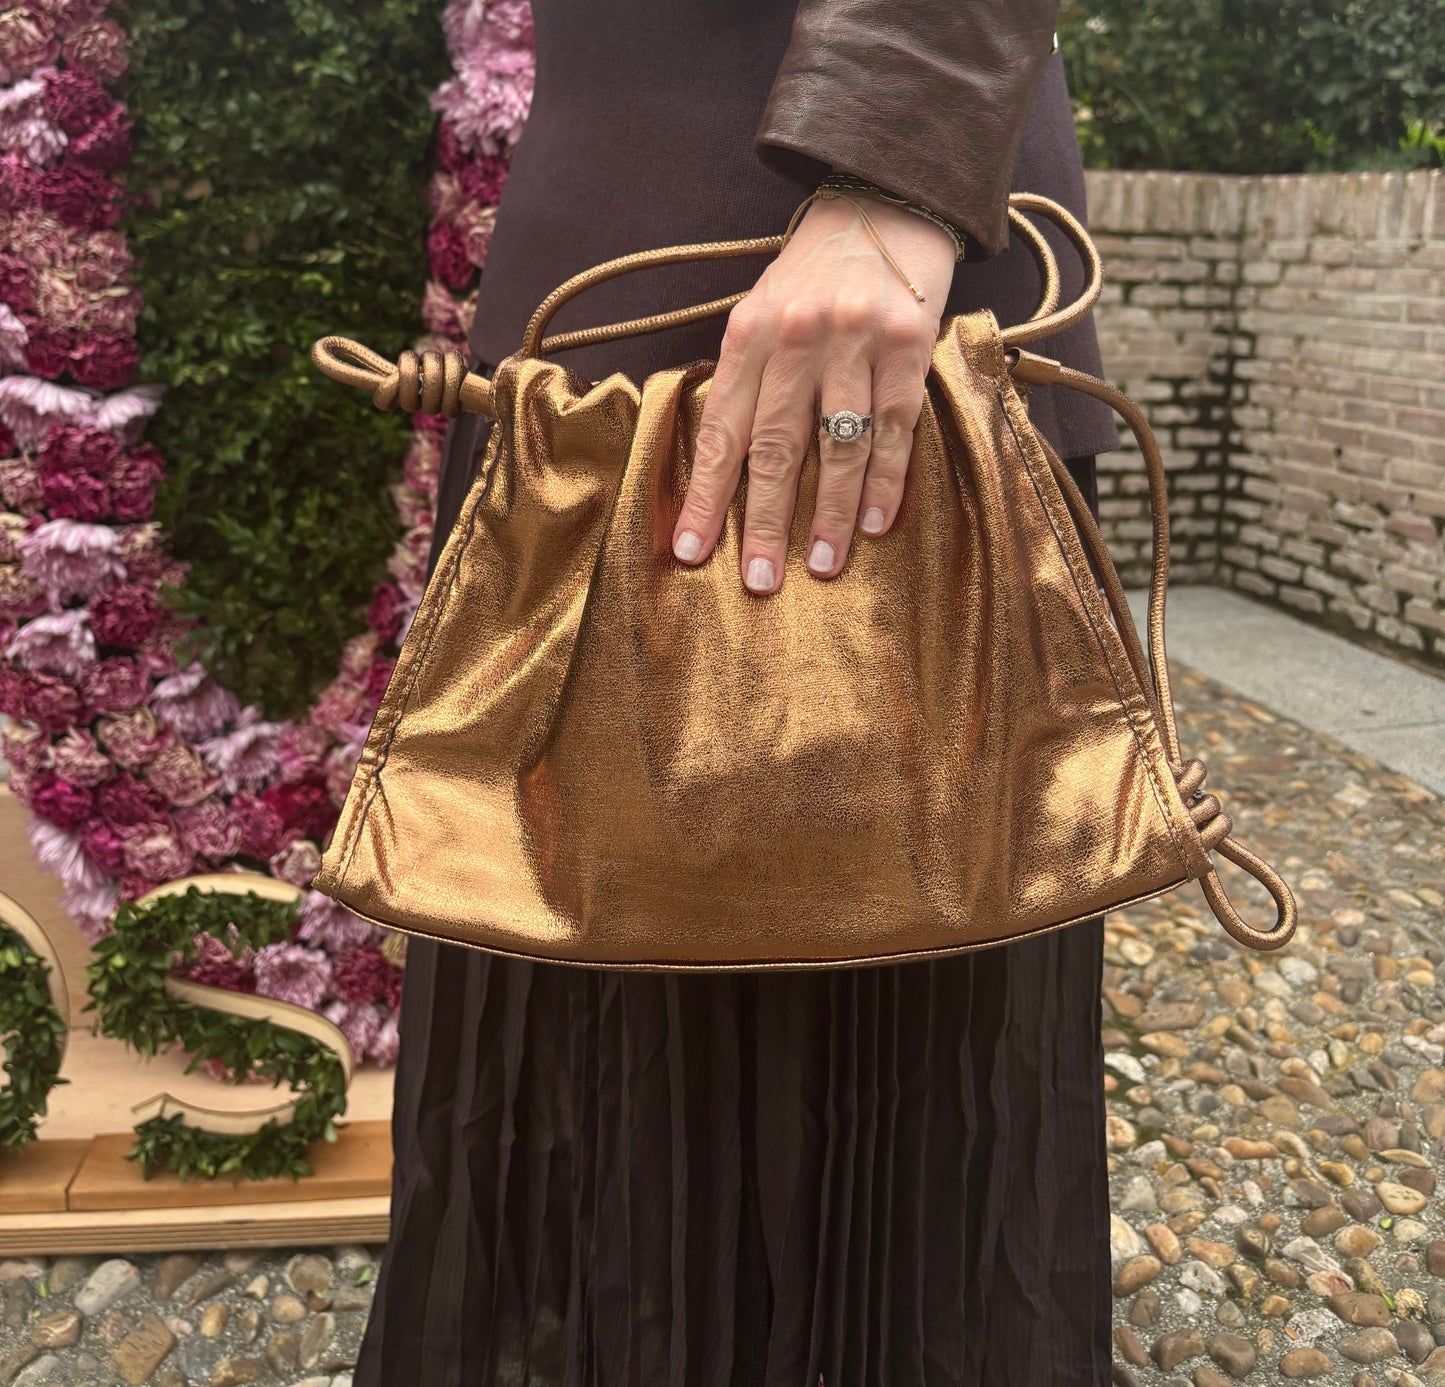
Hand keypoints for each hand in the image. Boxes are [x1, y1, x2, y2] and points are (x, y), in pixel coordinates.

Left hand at [670, 193, 956, 592]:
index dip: (705, 496)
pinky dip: (886, 479)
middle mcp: (797, 337)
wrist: (883, 200)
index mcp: (748, 333)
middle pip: (776, 448)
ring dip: (831, 514)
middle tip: (760, 581)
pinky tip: (878, 524)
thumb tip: (723, 468)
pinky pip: (894, 426)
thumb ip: (744, 379)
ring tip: (821, 567)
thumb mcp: (760, 312)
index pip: (720, 430)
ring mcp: (855, 340)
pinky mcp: (907, 344)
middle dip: (765, 522)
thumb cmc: (811, 274)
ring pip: (838, 445)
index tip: (691, 552)